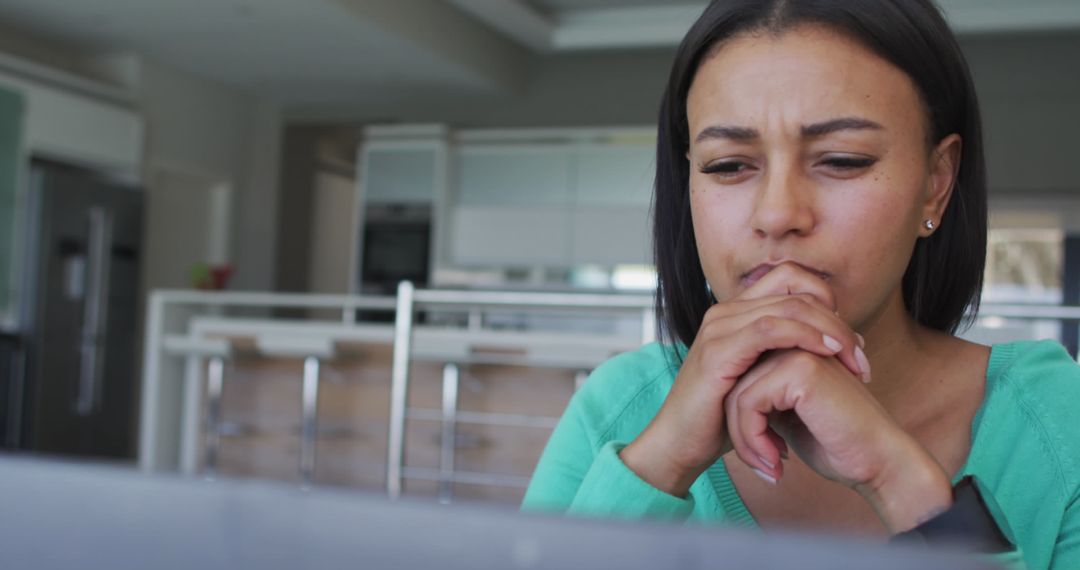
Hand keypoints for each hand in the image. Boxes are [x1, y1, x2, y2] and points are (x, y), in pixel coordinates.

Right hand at [620, 263, 865, 496]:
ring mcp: (719, 327)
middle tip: (861, 356)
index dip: (828, 301)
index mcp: (736, 313)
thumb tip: (829, 349)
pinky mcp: (718, 350)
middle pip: (796, 289)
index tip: (850, 342)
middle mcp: (726, 312)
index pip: (792, 280)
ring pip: (789, 305)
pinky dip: (806, 336)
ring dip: (830, 329)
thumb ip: (784, 358)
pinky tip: (827, 354)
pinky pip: (771, 329)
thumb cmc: (720, 419)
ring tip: (854, 359)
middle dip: (838, 320)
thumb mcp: (759, 381)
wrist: (680, 444)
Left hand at [725, 348, 952, 531]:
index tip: (761, 452)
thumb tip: (725, 399)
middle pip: (734, 383)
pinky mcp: (800, 369)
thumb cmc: (836, 443)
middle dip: (741, 430)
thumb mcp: (788, 416)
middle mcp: (795, 343)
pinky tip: (775, 461)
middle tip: (762, 463)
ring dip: (746, 439)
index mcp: (794, 349)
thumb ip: (762, 397)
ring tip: (768, 465)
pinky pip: (748, 402)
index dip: (742, 419)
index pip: (741, 376)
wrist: (878, 462)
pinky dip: (753, 438)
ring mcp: (798, 351)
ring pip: (737, 394)